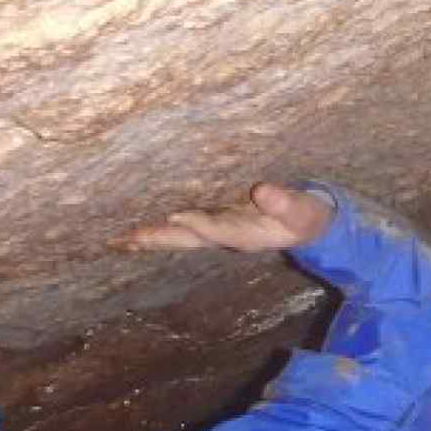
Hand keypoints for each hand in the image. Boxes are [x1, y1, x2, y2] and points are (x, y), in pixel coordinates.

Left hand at [112, 182, 335, 252]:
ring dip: (152, 238)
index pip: (221, 229)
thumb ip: (286, 203)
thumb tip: (263, 190)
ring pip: (180, 238)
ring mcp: (219, 232)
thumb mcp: (304, 211)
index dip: (200, 223)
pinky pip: (181, 229)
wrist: (309, 226)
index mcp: (249, 234)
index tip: (176, 215)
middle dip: (159, 239)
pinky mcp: (215, 224)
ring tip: (121, 241)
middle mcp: (228, 237)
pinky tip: (141, 231)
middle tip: (126, 240)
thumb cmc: (306, 216)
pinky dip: (160, 230)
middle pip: (188, 240)